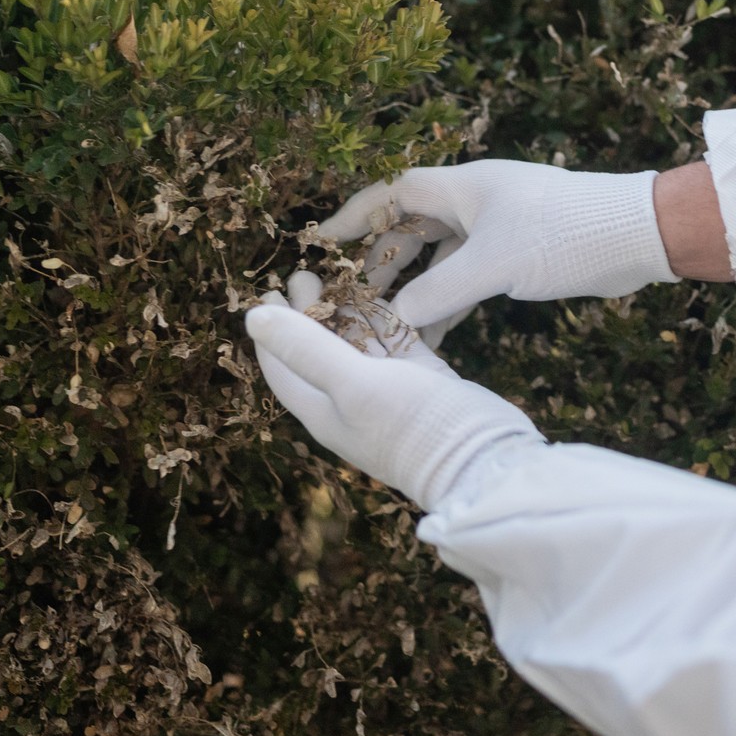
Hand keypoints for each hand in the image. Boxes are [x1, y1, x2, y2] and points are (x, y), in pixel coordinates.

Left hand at [248, 271, 543, 509]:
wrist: (483, 461)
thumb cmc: (412, 427)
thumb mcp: (353, 384)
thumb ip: (306, 349)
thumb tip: (252, 319)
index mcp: (324, 411)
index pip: (283, 369)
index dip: (271, 333)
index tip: (266, 294)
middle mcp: (351, 402)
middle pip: (319, 351)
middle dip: (308, 314)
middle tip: (304, 274)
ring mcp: (389, 391)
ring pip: (359, 345)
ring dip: (347, 314)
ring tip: (340, 278)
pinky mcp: (423, 380)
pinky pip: (397, 344)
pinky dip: (388, 322)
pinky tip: (384, 296)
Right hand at [318, 161, 676, 331]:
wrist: (637, 236)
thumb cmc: (565, 235)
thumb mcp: (494, 265)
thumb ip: (438, 292)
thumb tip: (393, 320)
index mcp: (464, 186)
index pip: (392, 192)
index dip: (354, 214)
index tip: (322, 240)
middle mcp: (476, 200)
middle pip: (411, 226)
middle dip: (381, 263)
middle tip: (355, 301)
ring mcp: (498, 227)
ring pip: (439, 255)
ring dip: (414, 288)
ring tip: (388, 326)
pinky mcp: (519, 253)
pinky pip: (467, 275)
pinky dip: (448, 301)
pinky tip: (434, 335)